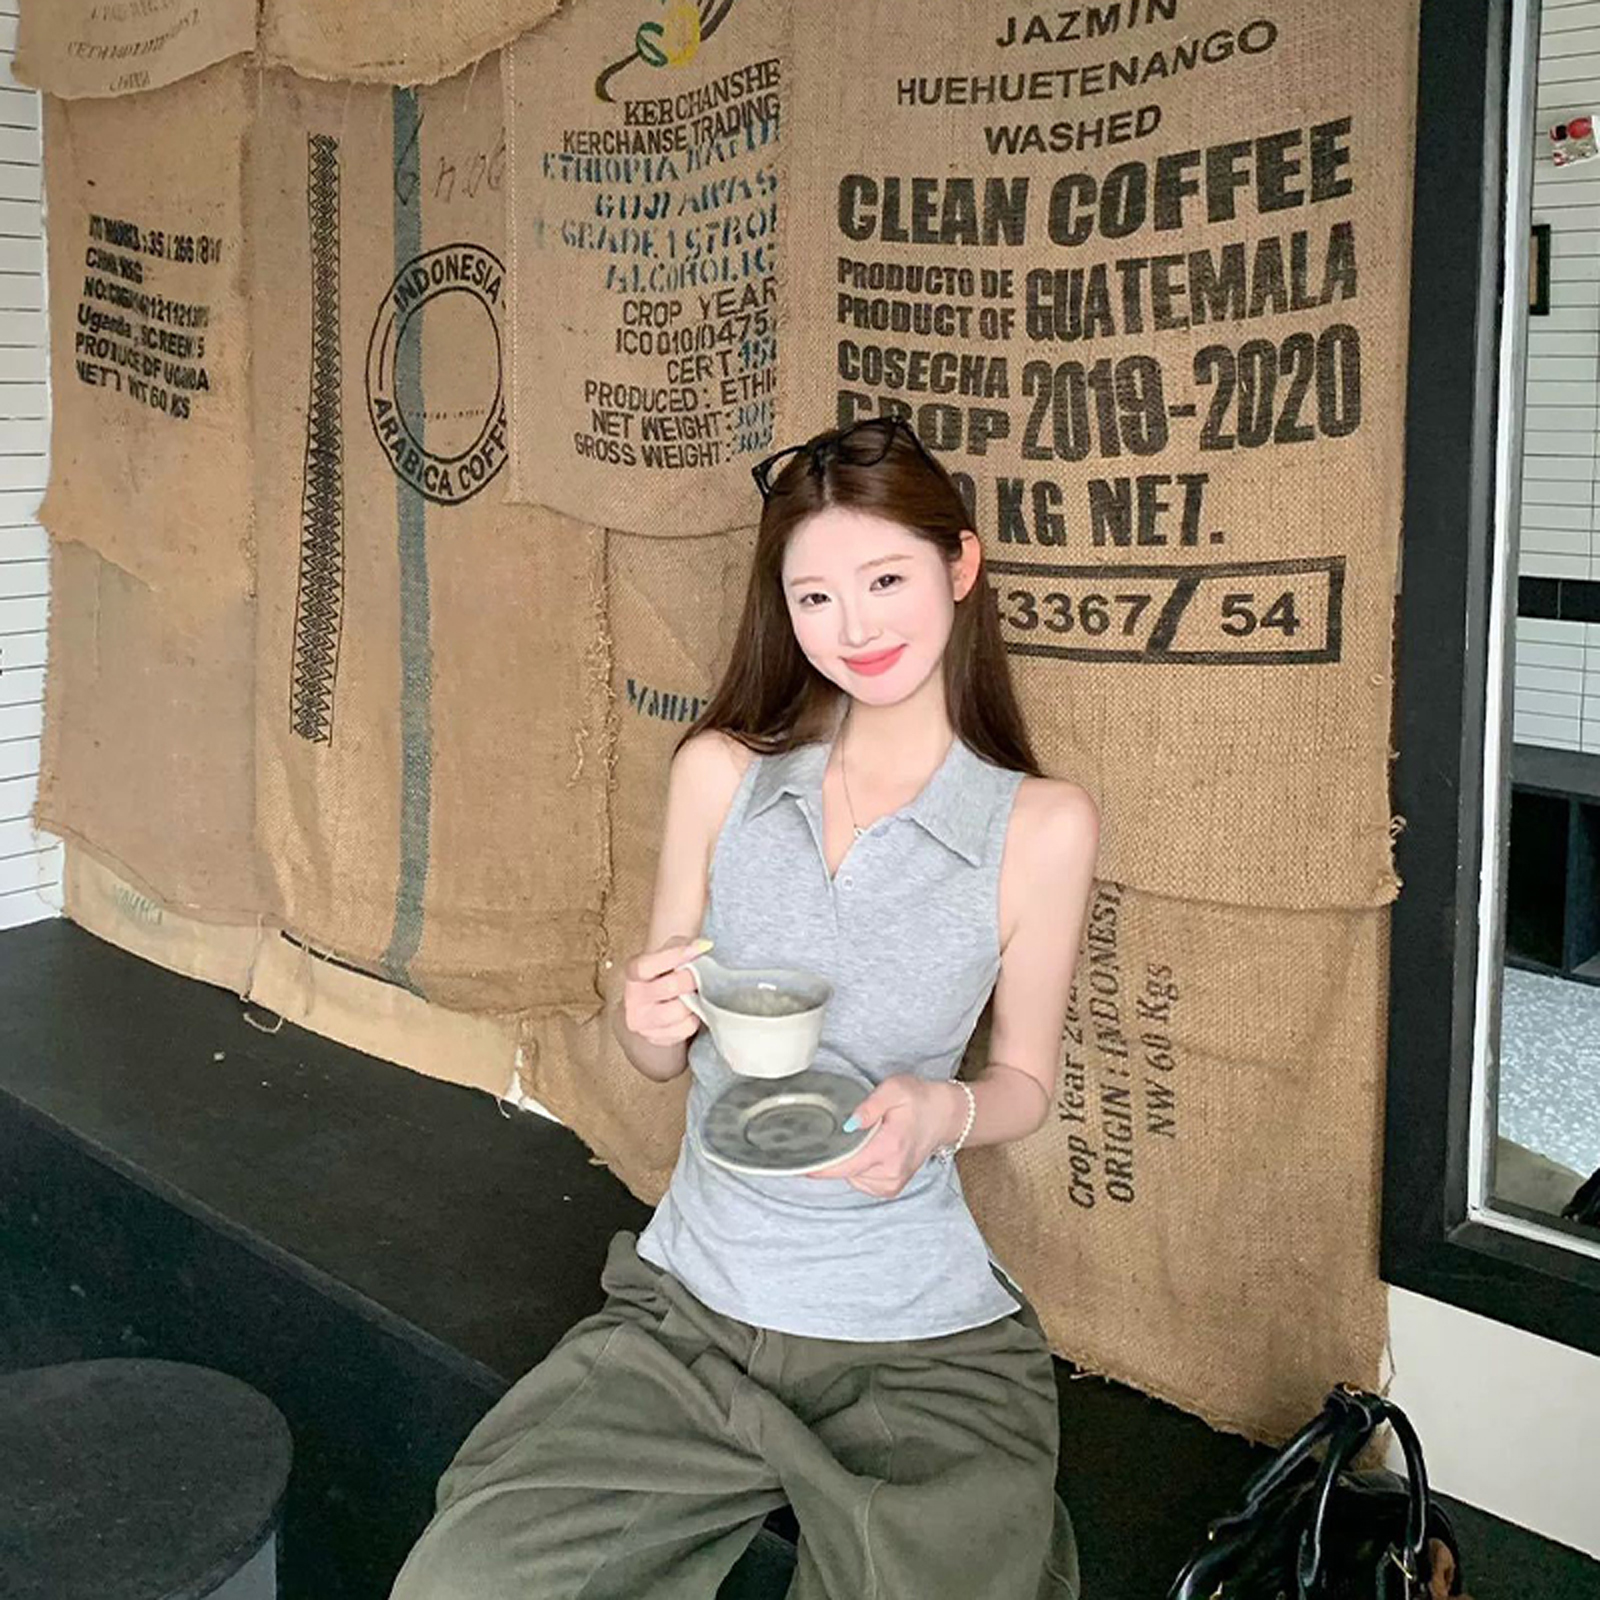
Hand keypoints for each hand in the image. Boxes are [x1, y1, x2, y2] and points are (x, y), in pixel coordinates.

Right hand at [621, 938, 708, 1047]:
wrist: (655, 1004)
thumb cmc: (664, 975)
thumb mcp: (667, 954)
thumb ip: (681, 946)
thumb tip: (703, 946)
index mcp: (632, 974)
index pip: (647, 965)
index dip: (675, 956)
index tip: (700, 948)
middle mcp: (633, 999)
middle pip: (670, 987)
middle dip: (692, 979)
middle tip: (700, 976)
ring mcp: (642, 1021)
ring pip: (679, 1010)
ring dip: (694, 1001)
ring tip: (694, 994)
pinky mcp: (656, 1038)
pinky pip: (685, 1027)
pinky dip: (694, 1018)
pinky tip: (690, 1010)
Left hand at [806, 1075, 964, 1197]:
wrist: (945, 1116)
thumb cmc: (919, 1100)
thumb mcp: (895, 1089)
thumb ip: (870, 1105)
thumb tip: (849, 1124)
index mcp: (889, 1148)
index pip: (846, 1166)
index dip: (821, 1167)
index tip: (800, 1165)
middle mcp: (891, 1172)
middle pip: (846, 1172)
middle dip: (839, 1153)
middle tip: (852, 1129)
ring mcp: (893, 1183)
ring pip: (852, 1177)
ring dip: (851, 1160)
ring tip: (870, 1137)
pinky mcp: (892, 1187)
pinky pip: (861, 1181)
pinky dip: (859, 1168)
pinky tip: (870, 1150)